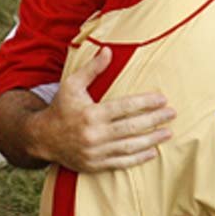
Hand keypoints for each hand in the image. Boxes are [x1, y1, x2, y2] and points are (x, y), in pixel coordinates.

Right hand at [34, 47, 175, 171]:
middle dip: (155, 120)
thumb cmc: (60, 107)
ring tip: (168, 132)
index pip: (125, 107)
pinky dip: (138, 158)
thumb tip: (108, 50)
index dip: (146, 103)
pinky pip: (122, 163)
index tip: (162, 100)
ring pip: (130, 146)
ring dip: (152, 140)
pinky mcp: (95, 165)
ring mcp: (95, 152)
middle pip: (131, 127)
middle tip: (172, 114)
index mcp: (90, 114)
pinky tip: (153, 151)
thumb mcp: (72, 85)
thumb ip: (92, 69)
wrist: (42, 138)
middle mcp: (94, 134)